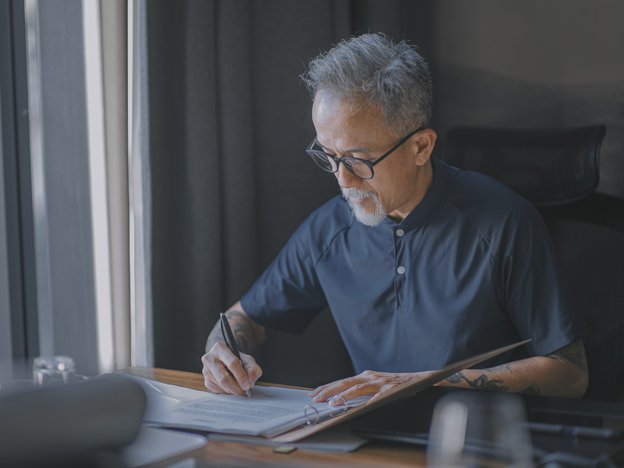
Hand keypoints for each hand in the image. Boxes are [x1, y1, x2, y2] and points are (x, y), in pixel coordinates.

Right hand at [201, 341, 261, 395]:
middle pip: (223, 378)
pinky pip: (217, 391)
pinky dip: (227, 392)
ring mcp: (206, 370)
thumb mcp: (247, 359)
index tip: (247, 385)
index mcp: (220, 348)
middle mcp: (209, 358)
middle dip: (236, 387)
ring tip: (240, 389)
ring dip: (233, 390)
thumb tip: (251, 381)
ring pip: (220, 386)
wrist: (225, 359)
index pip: (232, 363)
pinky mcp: (206, 381)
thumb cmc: (236, 358)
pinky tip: (232, 388)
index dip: (241, 375)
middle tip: (245, 392)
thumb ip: (253, 368)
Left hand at [310, 370, 434, 404]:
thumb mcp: (378, 385)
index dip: (328, 387)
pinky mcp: (390, 390)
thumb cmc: (398, 385)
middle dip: (329, 390)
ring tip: (331, 401)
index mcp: (367, 376)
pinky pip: (375, 397)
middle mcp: (371, 376)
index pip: (343, 381)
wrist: (422, 379)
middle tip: (316, 397)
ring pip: (357, 387)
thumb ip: (364, 391)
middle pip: (346, 382)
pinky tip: (356, 406)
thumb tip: (345, 401)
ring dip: (343, 395)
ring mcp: (380, 382)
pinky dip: (364, 402)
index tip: (315, 393)